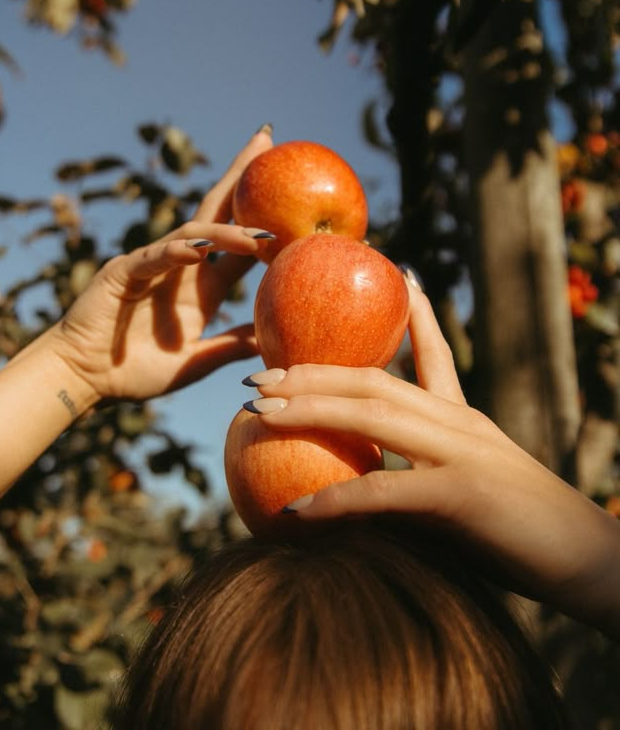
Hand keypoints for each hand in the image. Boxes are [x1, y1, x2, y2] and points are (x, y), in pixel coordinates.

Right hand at [47, 128, 274, 403]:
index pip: (239, 240)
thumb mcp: (197, 360)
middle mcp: (181, 266)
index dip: (264, 215)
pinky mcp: (123, 273)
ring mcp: (152, 264)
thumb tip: (275, 336)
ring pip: (193, 233)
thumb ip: (231, 344)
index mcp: (200, 285)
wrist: (84, 378)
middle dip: (242, 175)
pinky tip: (198, 250)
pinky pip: (153, 258)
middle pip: (217, 211)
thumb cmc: (135, 370)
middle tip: (268, 139)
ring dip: (227, 231)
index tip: (295, 193)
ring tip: (261, 234)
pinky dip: (176, 252)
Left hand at [243, 283, 619, 637]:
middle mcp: (458, 423)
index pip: (432, 354)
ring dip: (308, 409)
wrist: (592, 564)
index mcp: (463, 420)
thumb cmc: (529, 537)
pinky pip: (384, 491)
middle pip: (372, 380)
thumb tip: (369, 491)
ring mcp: (460, 452)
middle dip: (311, 371)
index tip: (391, 281)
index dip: (410, 316)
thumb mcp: (472, 494)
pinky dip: (335, 499)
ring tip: (258, 413)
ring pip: (371, 413)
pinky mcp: (461, 495)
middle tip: (259, 373)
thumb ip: (424, 481)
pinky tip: (294, 511)